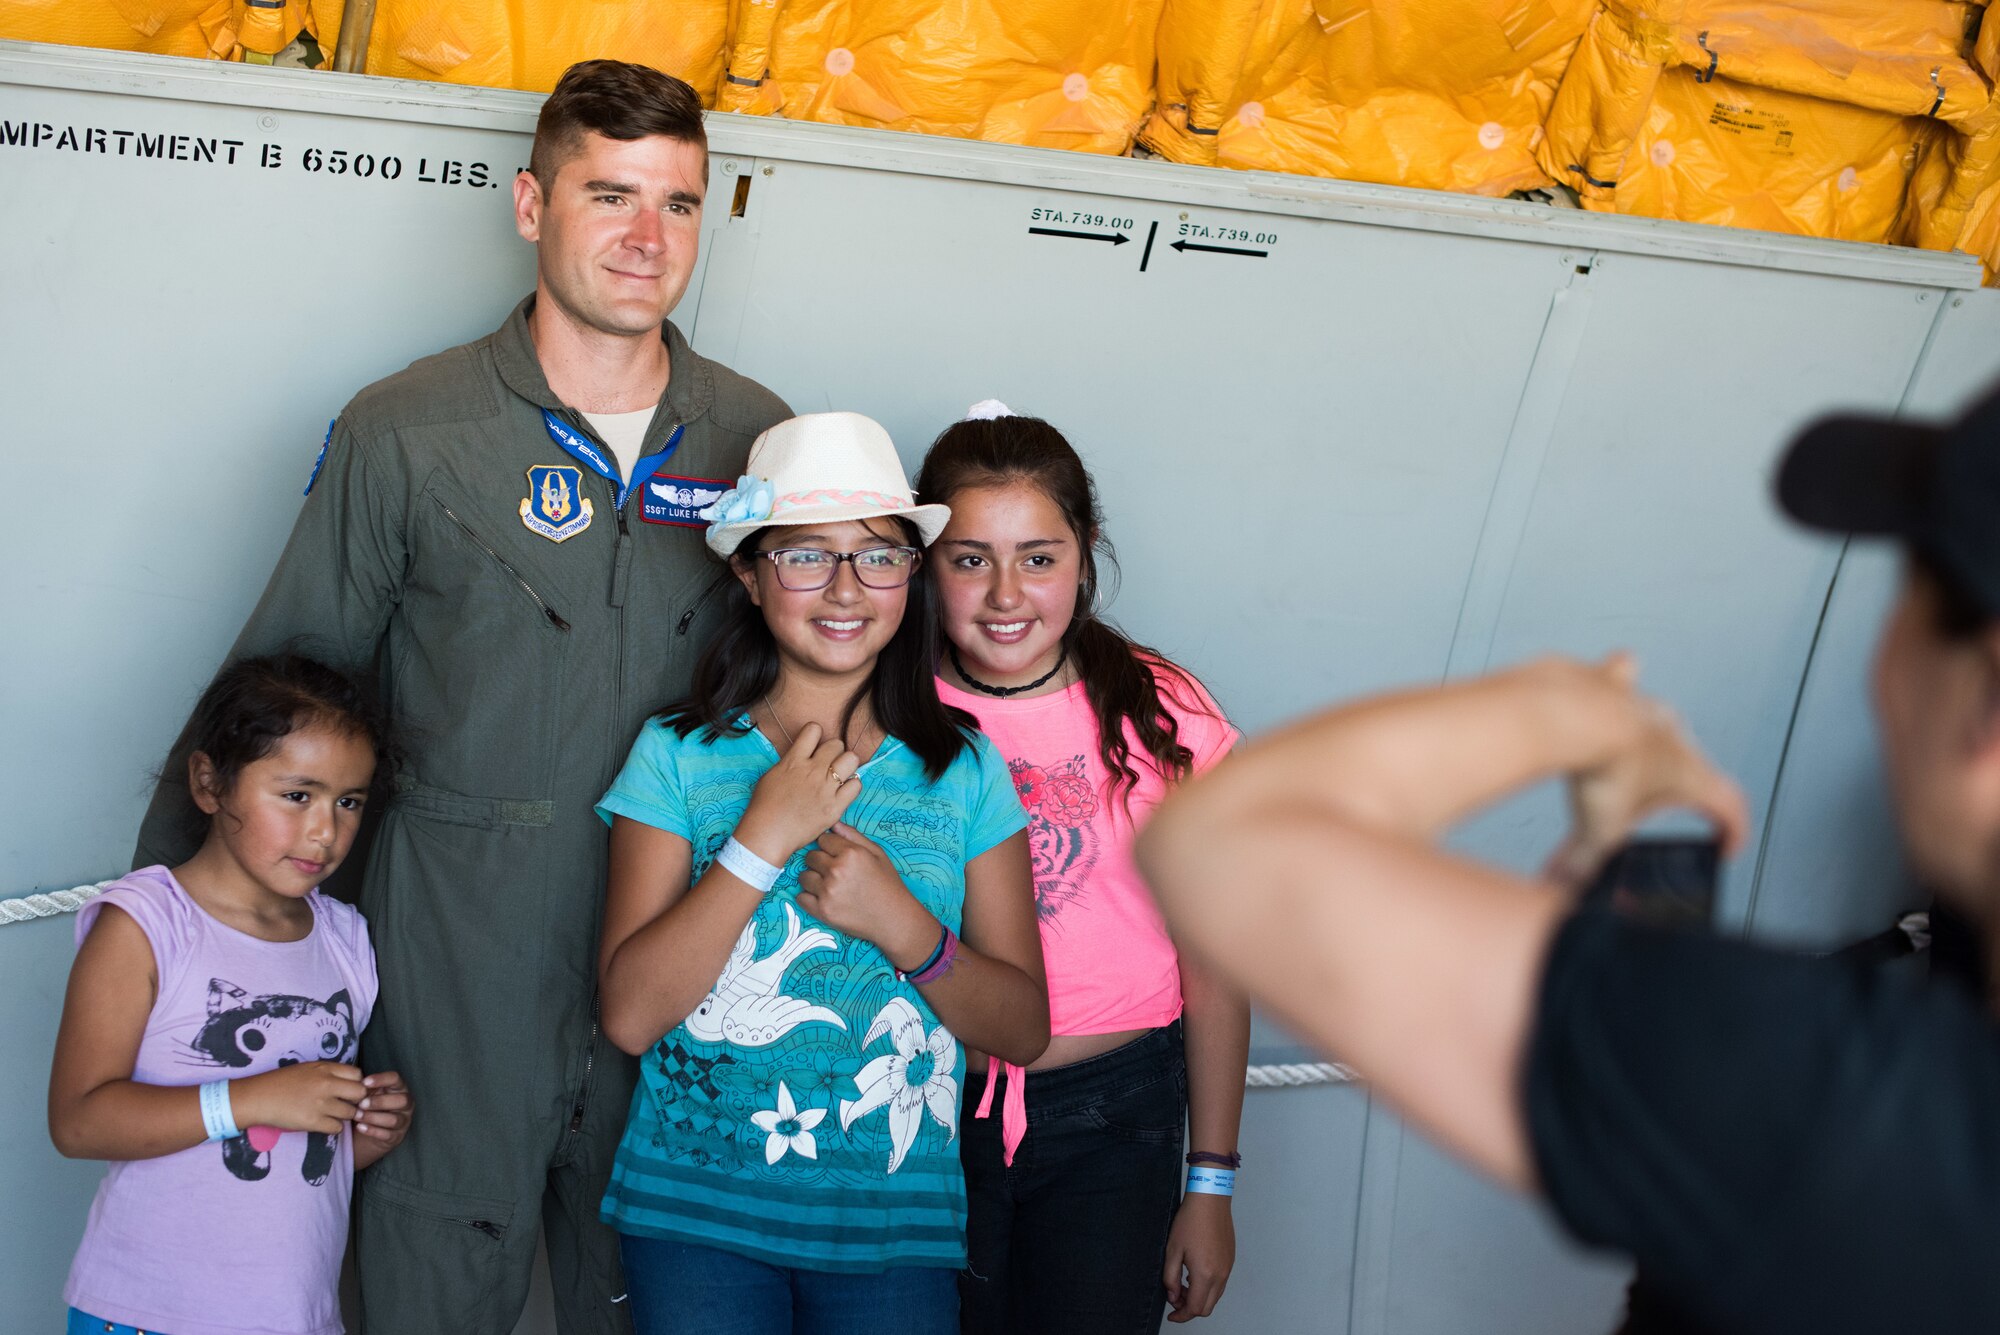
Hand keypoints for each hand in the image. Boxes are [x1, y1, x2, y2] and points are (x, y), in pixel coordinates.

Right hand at [231, 1061, 365, 1134]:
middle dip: (356, 1100)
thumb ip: (329, 1073)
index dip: (356, 1083)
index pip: (358, 1075)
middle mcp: (327, 1084)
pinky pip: (337, 1128)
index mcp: (325, 1068)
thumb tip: (350, 1081)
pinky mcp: (313, 1122)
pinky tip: (323, 1123)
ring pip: (351, 1113)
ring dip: (344, 1115)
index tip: (348, 1090)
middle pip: (360, 1093)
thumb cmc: (282, 1082)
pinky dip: (333, 1128)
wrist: (258, 1098)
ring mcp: (321, 1104)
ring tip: (332, 1114)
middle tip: (345, 1104)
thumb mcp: (308, 1069)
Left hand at [355, 1071, 411, 1150]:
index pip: (396, 1079)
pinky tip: (360, 1127)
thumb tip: (353, 1084)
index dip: (382, 1079)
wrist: (372, 1130)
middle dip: (380, 1102)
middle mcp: (406, 1103)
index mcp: (399, 1088)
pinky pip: (387, 1135)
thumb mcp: (369, 1094)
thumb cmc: (370, 1105)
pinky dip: (372, 1131)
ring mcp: (404, 1121)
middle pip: (401, 1100)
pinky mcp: (397, 1136)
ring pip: (394, 1119)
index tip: (365, 1082)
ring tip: (357, 1116)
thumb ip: (365, 1088)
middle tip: (361, 1104)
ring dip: (373, 1117)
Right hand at [734, 723, 862, 864]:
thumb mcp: (772, 775)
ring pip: (851, 759)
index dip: (815, 735)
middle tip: (828, 764)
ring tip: (839, 775)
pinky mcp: (835, 806)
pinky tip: (843, 792)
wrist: (768, 834)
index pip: (814, 729)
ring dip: (846, 765)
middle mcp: (813, 770)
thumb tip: (802, 755)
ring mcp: (826, 788)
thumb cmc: (764, 806)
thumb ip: (790, 761)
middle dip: (833, 752)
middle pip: (837, 744)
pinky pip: (856, 785)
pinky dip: (852, 786)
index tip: (814, 746)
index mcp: (795, 760)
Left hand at [797, 823, 933, 963]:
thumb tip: (833, 823)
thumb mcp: (877, 854)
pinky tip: (824, 898)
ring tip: (829, 885)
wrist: (893, 919)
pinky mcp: (822, 911)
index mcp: (851, 854)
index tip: (836, 855)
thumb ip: (853, 836)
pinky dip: (809, 897)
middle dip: (819, 861)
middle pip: (810, 857)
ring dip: (813, 879)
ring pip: (804, 876)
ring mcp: (827, 892)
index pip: (823, 840)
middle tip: (834, 871)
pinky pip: (801, 897)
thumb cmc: (888, 884)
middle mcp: (836, 871)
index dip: (829, 846)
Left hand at [1163, 1191, 1234, 1321]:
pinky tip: (1194, 1274)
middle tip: (1175, 1298)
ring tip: (1183, 1284)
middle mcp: (1220, 1275)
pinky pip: (1220, 1284)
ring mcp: (1228, 1268)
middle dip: (1189, 1309)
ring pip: (1215, 1297)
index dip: (1181, 1315)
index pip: (1194, 1308)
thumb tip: (1173, 1296)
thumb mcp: (1172, 1250)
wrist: (1210, 1200)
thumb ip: (1170, 1278)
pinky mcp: (1230, 1261)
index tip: (1171, 1315)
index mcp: (1205, 1274)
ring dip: (1199, 1297)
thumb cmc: (1190, 1221)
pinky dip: (1207, 1287)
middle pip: (1207, 1307)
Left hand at [1541, 654, 1749, 886]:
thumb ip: (1584, 865)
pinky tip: (1622, 669)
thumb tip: (1563, 888)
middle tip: (1660, 807)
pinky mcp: (1612, 683)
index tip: (1724, 846)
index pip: (1729, 805)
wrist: (1574, 713)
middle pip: (1691, 765)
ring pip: (1660, 720)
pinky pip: (1623, 676)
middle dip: (1679, 790)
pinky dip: (1622, 679)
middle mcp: (1676, 735)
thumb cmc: (1600, 765)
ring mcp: (1645, 705)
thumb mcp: (1598, 831)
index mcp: (1690, 773)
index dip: (1732, 831)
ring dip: (1654, 739)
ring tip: (1641, 753)